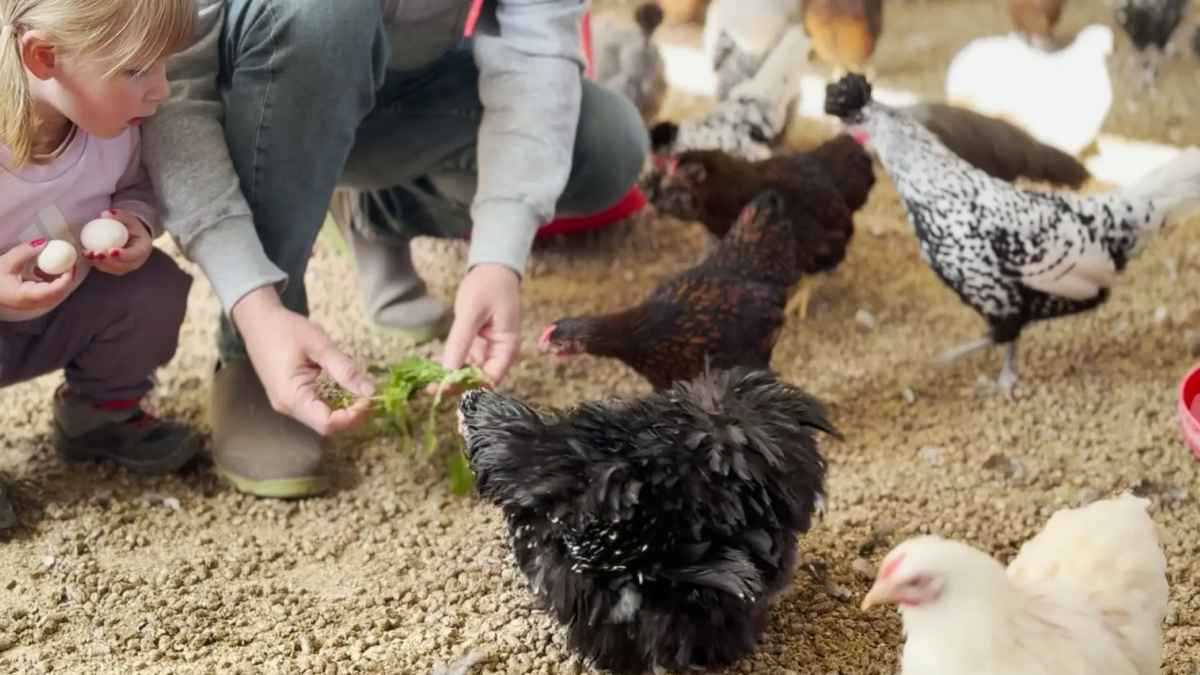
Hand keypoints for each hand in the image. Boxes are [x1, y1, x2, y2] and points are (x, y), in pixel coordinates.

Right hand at [0, 240, 75, 311]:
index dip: (68, 276)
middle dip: (67, 277)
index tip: (71, 262)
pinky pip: (48, 293)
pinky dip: (50, 282)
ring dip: (59, 279)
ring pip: (55, 294)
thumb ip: (26, 251)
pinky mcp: (31, 302)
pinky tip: (41, 270)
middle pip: (60, 293)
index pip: (57, 289)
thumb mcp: (7, 261)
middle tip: (69, 261)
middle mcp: (34, 304)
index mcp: (29, 296)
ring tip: (55, 264)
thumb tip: (44, 242)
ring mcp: (33, 304)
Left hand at [84, 209, 152, 275]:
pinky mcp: (115, 268)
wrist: (133, 236)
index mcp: (143, 249)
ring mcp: (125, 267)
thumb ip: (120, 216)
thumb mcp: (130, 219)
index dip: (123, 255)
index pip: (134, 254)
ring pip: (111, 268)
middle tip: (96, 253)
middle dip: (107, 261)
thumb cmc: (132, 227)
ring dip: (98, 262)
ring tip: (87, 253)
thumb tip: (105, 214)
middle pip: (121, 265)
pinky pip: (105, 267)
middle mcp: (136, 261)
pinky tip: (86, 254)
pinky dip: (95, 262)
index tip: (112, 250)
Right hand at [232, 286, 375, 435]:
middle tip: (369, 395)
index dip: (352, 417)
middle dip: (351, 415)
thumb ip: (345, 369)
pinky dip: (334, 403)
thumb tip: (371, 391)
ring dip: (344, 410)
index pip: (327, 424)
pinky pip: (315, 408)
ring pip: (321, 419)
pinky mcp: (290, 397)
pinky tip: (346, 390)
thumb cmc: (285, 329)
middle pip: (325, 425)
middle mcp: (287, 406)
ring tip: (361, 393)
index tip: (369, 399)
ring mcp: (287, 403)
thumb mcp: (320, 345)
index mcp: (292, 396)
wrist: (258, 321)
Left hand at [440, 263, 521, 384]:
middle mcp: (498, 354)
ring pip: (468, 371)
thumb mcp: (472, 312)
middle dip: (455, 385)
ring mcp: (486, 350)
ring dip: (449, 377)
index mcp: (506, 348)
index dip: (469, 387)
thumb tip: (449, 372)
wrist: (493, 269)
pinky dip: (448, 364)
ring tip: (426, 383)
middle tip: (429, 389)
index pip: (490, 378)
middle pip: (478, 379)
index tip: (445, 389)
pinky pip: (462, 359)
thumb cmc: (489, 287)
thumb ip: (461, 342)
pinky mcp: (475, 344)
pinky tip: (431, 369)